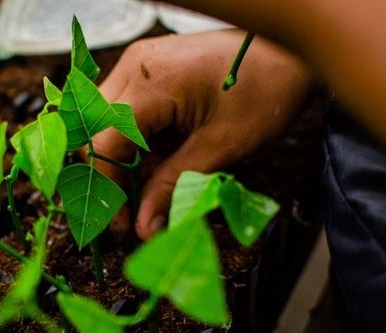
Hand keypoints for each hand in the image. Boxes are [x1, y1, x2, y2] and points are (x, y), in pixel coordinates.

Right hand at [91, 29, 312, 238]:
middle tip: (133, 210)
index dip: (107, 188)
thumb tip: (145, 228)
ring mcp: (140, 64)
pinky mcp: (149, 68)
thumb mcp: (220, 147)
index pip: (102, 143)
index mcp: (149, 83)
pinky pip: (126, 109)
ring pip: (106, 122)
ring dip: (122, 158)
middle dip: (109, 174)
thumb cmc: (265, 91)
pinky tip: (159, 159)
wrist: (290, 50)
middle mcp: (134, 67)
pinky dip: (136, 140)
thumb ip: (173, 185)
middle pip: (95, 131)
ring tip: (150, 187)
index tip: (124, 224)